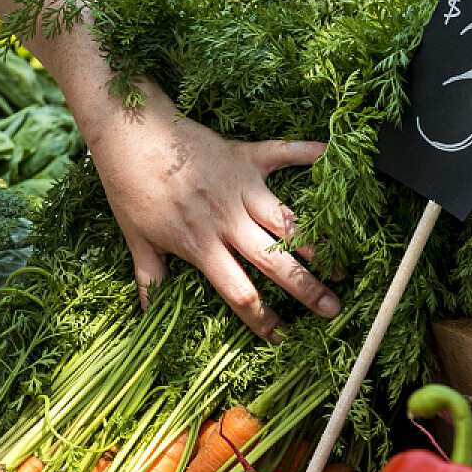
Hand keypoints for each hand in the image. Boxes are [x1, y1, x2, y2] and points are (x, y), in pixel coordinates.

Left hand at [85, 89, 340, 340]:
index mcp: (201, 246)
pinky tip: (334, 156)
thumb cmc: (129, 188)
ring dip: (318, 244)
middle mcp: (228, 221)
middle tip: (333, 310)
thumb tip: (148, 315)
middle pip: (275, 263)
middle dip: (307, 290)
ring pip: (289, 222)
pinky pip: (285, 153)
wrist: (130, 133)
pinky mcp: (246, 156)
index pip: (239, 294)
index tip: (283, 338)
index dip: (263, 320)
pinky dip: (310, 153)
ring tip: (341, 266)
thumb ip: (149, 278)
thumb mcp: (136, 239)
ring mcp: (241, 187)